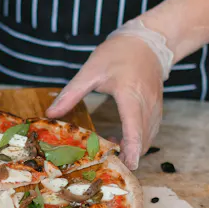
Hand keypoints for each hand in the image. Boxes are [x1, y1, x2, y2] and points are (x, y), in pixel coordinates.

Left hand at [46, 36, 163, 169]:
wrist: (148, 42)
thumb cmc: (119, 53)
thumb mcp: (91, 70)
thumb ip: (71, 93)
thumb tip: (51, 113)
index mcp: (130, 95)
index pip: (134, 129)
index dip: (130, 150)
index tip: (124, 166)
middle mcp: (147, 105)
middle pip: (142, 141)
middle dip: (127, 155)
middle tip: (105, 158)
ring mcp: (156, 108)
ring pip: (148, 139)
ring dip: (132, 149)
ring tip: (109, 145)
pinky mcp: (157, 110)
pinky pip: (150, 132)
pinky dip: (138, 141)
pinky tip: (122, 138)